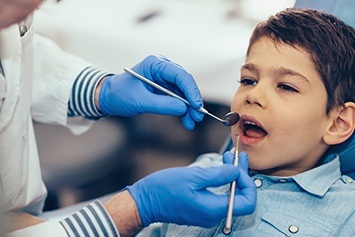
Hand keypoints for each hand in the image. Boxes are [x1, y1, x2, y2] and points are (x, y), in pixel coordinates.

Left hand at [98, 55, 203, 129]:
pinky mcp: (165, 87)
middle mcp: (162, 67)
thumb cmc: (120, 94)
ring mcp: (164, 77)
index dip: (190, 90)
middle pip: (185, 83)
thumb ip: (163, 105)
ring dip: (189, 108)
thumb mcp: (140, 101)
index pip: (179, 74)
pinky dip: (183, 109)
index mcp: (155, 64)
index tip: (196, 106)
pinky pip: (178, 97)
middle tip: (197, 117)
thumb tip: (184, 108)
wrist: (109, 97)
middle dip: (192, 100)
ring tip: (191, 122)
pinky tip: (186, 120)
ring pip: (184, 92)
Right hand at [126, 154, 255, 227]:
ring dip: (232, 176)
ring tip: (230, 158)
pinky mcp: (201, 208)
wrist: (145, 201)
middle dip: (241, 175)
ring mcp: (207, 212)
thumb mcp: (193, 177)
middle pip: (240, 198)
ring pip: (230, 195)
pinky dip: (223, 181)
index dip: (247, 182)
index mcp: (213, 209)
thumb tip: (237, 171)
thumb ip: (218, 175)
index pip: (247, 202)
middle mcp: (213, 214)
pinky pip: (219, 196)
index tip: (238, 166)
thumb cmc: (164, 189)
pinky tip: (220, 168)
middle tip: (239, 157)